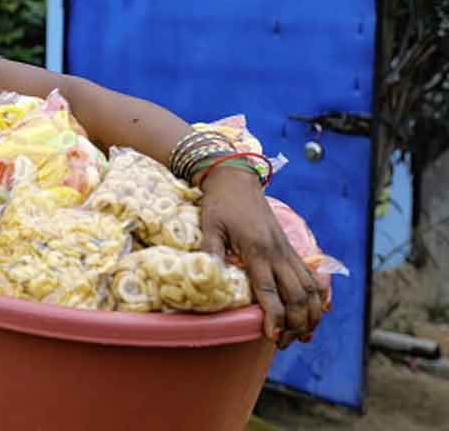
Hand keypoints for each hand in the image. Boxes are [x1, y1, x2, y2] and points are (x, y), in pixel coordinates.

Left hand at [199, 167, 323, 348]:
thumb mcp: (209, 225)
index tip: (272, 336)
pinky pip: (311, 276)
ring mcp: (286, 251)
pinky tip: (314, 313)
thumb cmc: (220, 203)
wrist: (236, 180)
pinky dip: (317, 297)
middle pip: (297, 295)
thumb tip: (206, 274)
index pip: (269, 291)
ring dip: (310, 315)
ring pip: (310, 289)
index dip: (273, 316)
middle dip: (295, 323)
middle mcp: (277, 253)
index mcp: (257, 250)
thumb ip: (211, 250)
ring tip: (302, 335)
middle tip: (282, 342)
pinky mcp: (289, 248)